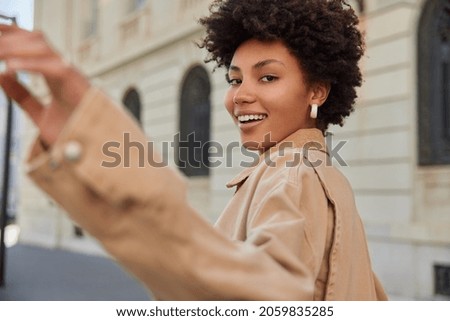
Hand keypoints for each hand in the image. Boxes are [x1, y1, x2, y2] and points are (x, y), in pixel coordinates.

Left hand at [0, 24, 90, 146]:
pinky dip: (30, 65)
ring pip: (41, 48)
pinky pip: (53, 68)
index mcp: (55, 74)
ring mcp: (71, 76)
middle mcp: (63, 70)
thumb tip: (2, 76)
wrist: (97, 149)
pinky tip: (9, 68)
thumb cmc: (75, 133)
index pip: (31, 44)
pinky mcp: (78, 86)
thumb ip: (22, 97)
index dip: (11, 33)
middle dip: (8, 38)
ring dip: (14, 48)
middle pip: (34, 40)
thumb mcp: (41, 115)